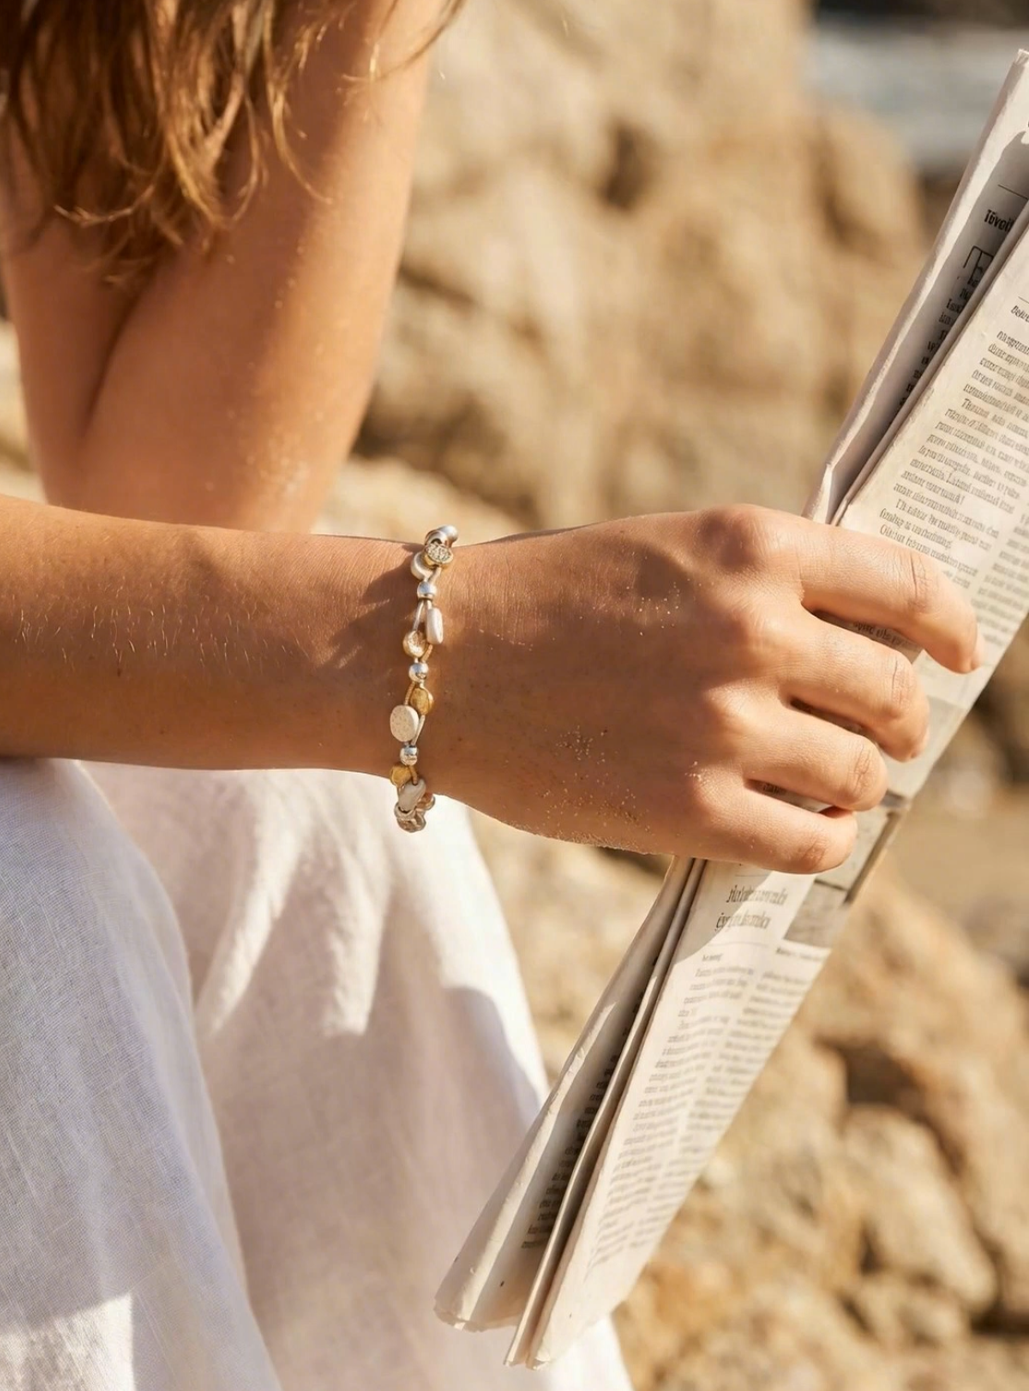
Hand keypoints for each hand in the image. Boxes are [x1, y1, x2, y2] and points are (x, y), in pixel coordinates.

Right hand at [433, 506, 979, 868]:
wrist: (429, 659)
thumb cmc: (549, 600)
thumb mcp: (669, 550)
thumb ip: (765, 582)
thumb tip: (876, 640)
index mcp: (751, 547)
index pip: (907, 587)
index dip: (951, 626)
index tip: (962, 652)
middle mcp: (752, 629)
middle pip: (895, 694)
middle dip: (898, 721)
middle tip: (880, 736)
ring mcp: (724, 723)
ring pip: (860, 777)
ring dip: (856, 786)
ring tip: (826, 784)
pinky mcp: (691, 809)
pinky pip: (811, 843)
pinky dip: (819, 840)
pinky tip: (795, 825)